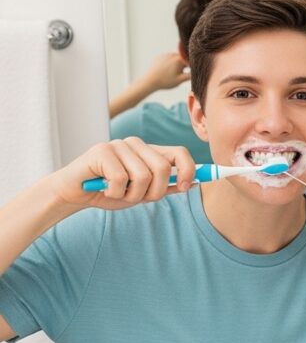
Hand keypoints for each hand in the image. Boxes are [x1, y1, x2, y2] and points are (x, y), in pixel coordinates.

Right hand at [44, 137, 195, 211]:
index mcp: (149, 151)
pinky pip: (121, 179)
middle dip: (154, 192)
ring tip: (117, 193)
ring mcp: (119, 145)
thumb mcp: (142, 192)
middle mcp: (136, 144)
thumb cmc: (109, 192)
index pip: (180, 152)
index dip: (189, 170)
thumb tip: (194, 183)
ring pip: (143, 176)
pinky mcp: (102, 151)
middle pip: (163, 168)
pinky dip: (114, 193)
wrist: (74, 194)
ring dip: (131, 195)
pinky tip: (104, 189)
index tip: (186, 187)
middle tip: (137, 198)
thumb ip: (165, 186)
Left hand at [141, 52, 188, 91]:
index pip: (190, 61)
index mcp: (179, 60)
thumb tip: (196, 72)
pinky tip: (166, 70)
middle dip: (184, 65)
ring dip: (176, 63)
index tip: (192, 72)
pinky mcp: (159, 56)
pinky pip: (168, 58)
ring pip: (175, 58)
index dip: (192, 67)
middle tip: (180, 73)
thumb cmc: (165, 81)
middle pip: (183, 58)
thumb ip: (190, 75)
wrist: (150, 81)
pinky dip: (169, 62)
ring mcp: (165, 55)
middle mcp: (172, 55)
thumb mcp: (180, 80)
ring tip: (172, 72)